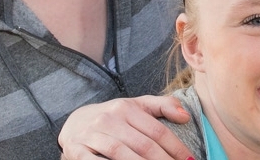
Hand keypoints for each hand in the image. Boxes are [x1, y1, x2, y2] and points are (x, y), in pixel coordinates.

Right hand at [58, 95, 194, 159]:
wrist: (74, 123)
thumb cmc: (113, 117)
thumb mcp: (136, 106)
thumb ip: (163, 106)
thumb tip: (186, 116)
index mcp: (126, 108)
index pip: (157, 131)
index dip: (176, 148)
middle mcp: (109, 119)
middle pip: (143, 145)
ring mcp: (92, 135)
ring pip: (121, 153)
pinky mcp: (76, 150)